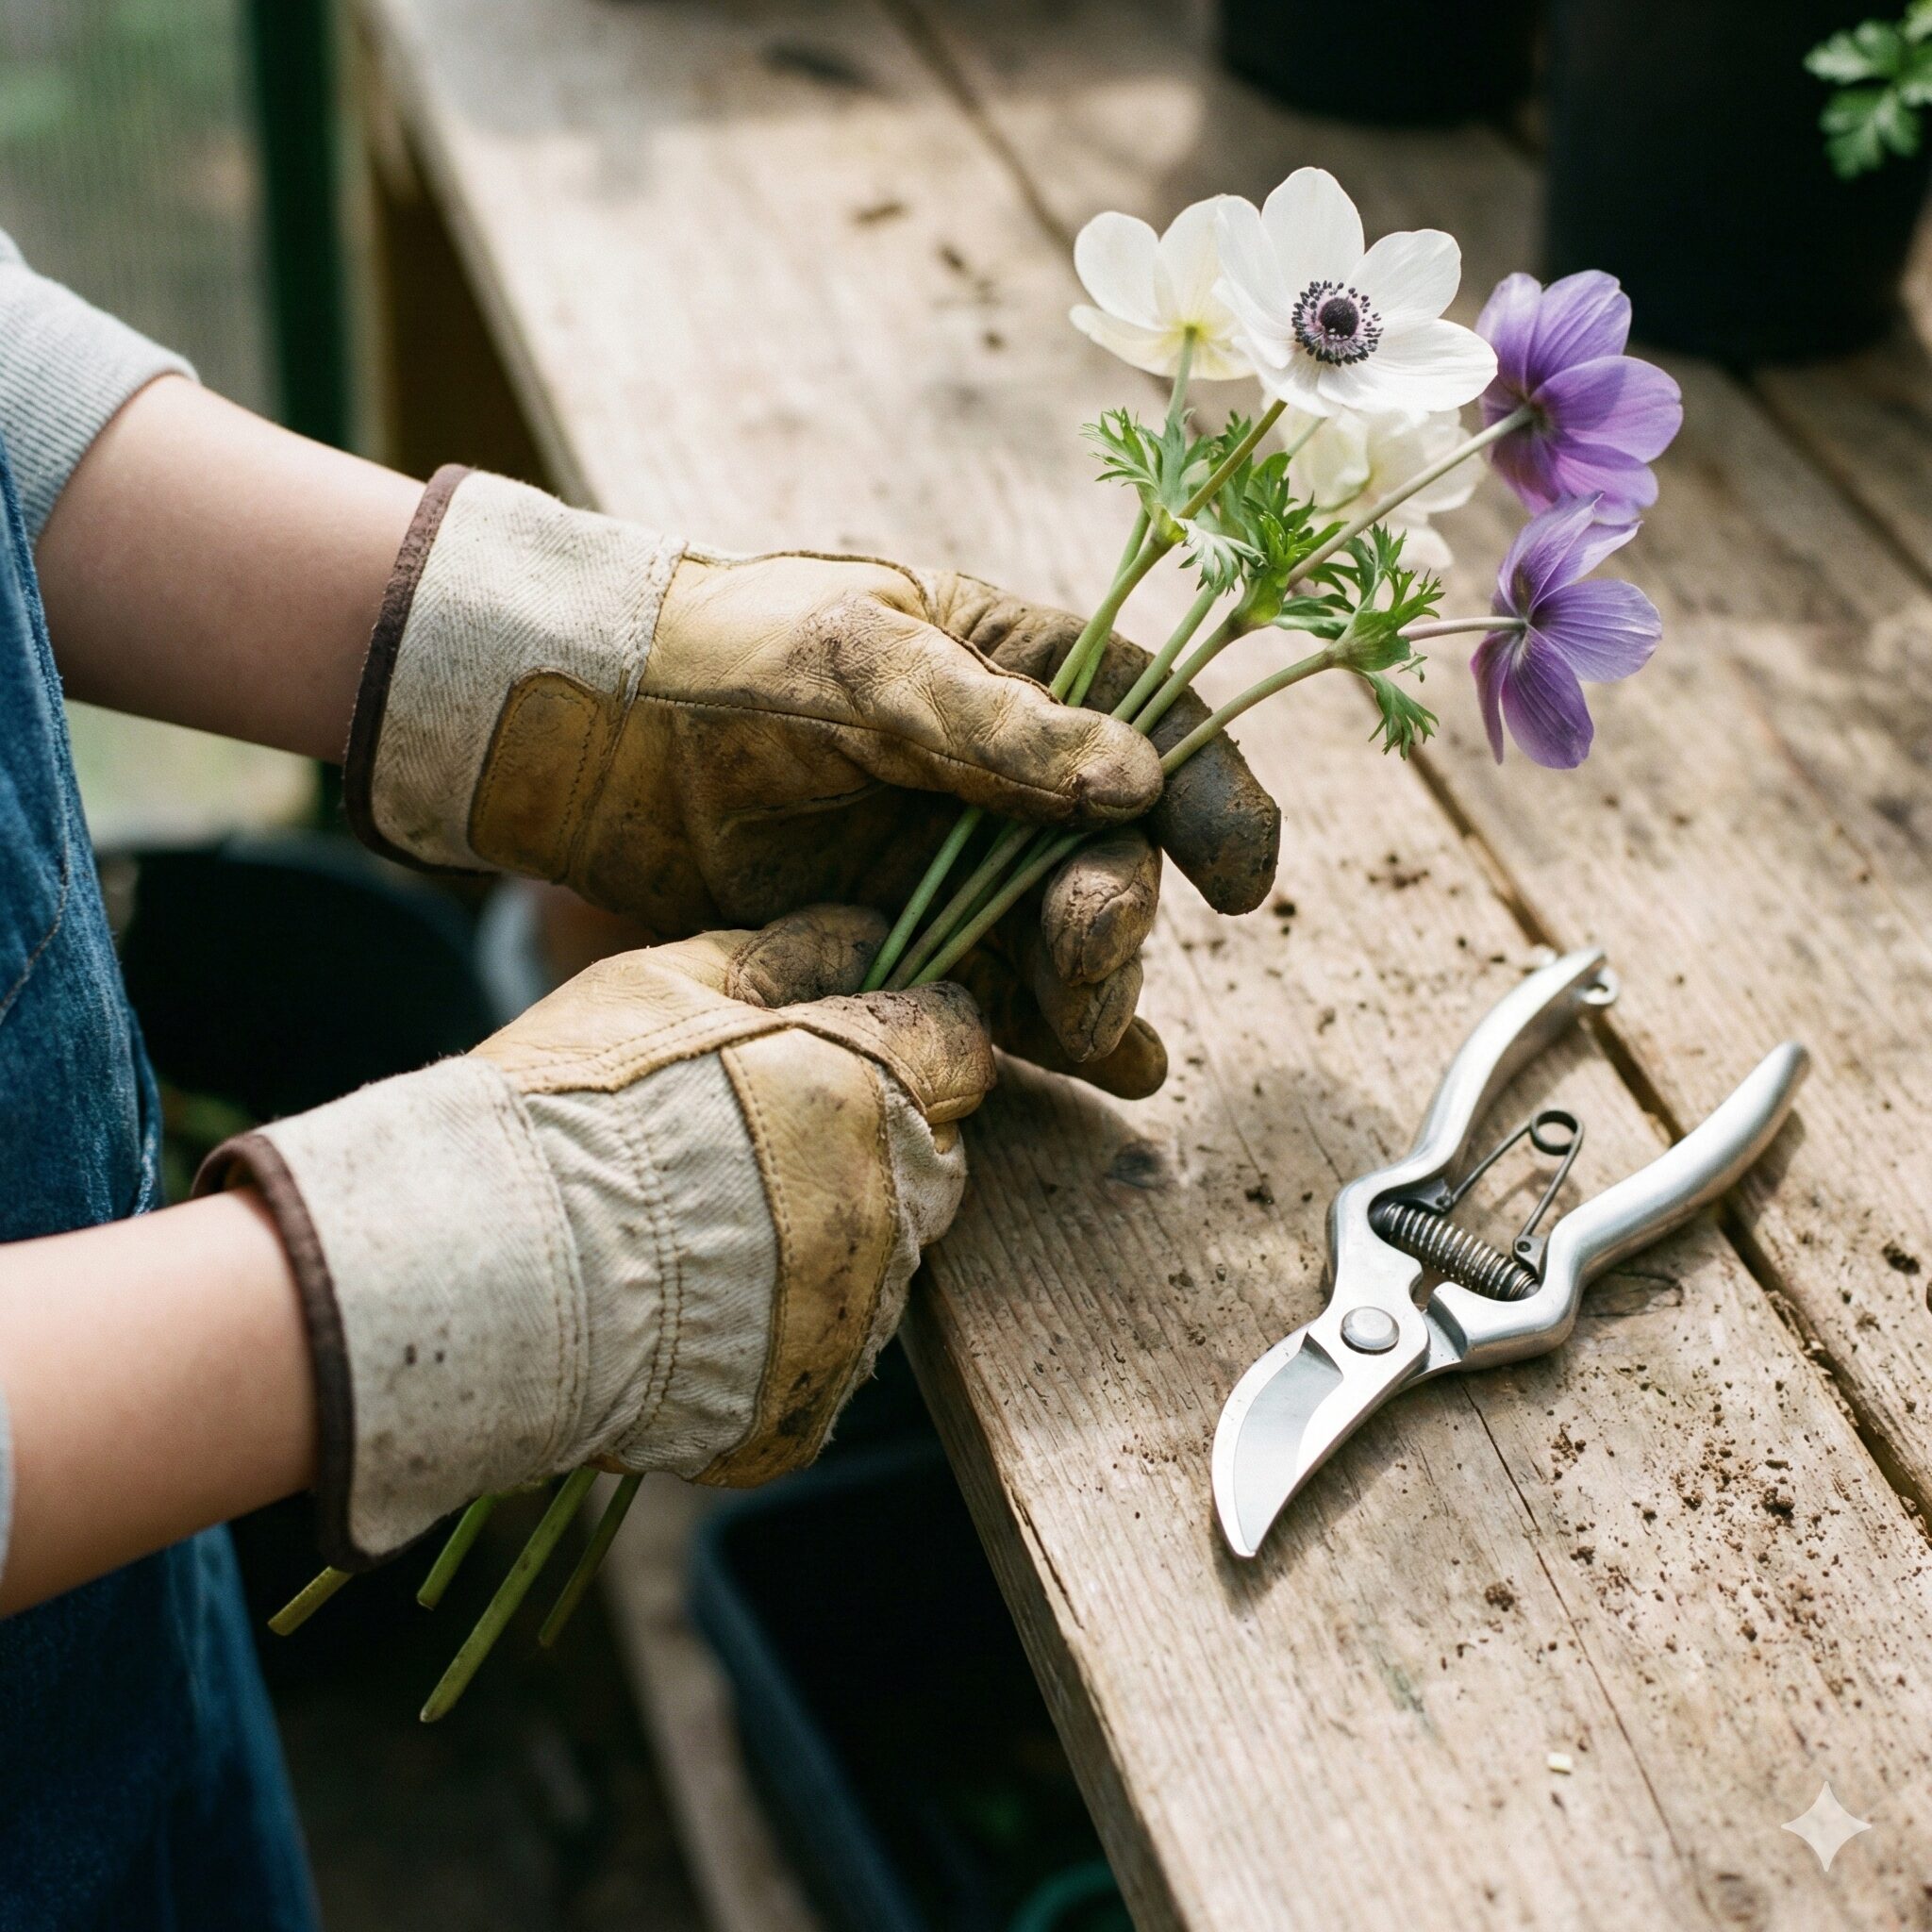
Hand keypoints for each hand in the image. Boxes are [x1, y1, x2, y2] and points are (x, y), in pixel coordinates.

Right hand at [198, 907, 993, 1567]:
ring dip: (837, 1230)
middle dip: (884, 1132)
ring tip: (718, 1222)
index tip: (869, 1033)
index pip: (959, 1043)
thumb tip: (869, 931)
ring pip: (891, 1254)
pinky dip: (788, 1326)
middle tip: (770, 1131)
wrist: (473, 1274)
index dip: (918, 1030)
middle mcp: (885, 1201)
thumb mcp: (660, 986)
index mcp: (864, 1083)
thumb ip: (783, 951)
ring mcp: (852, 1314)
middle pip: (938, 1153)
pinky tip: (704, 1300)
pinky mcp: (807, 1404)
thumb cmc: (564, 1108)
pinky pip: (831, 1352)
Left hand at [347, 469, 1279, 1096]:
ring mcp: (960, 862)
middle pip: (1118, 856)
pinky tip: (1102, 1080)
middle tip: (1083, 951)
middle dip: (1118, 915)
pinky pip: (998, 995)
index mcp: (1018, 669)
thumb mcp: (856, 659)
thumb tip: (1133, 783)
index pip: (1158, 722)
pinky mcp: (909, 936)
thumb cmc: (720, 654)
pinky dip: (1052, 1040)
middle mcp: (1011, 774)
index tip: (1239, 878)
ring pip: (1068, 942)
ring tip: (1091, 1040)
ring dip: (1095, 993)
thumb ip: (989, 727)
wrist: (589, 733)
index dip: (1215, 797)